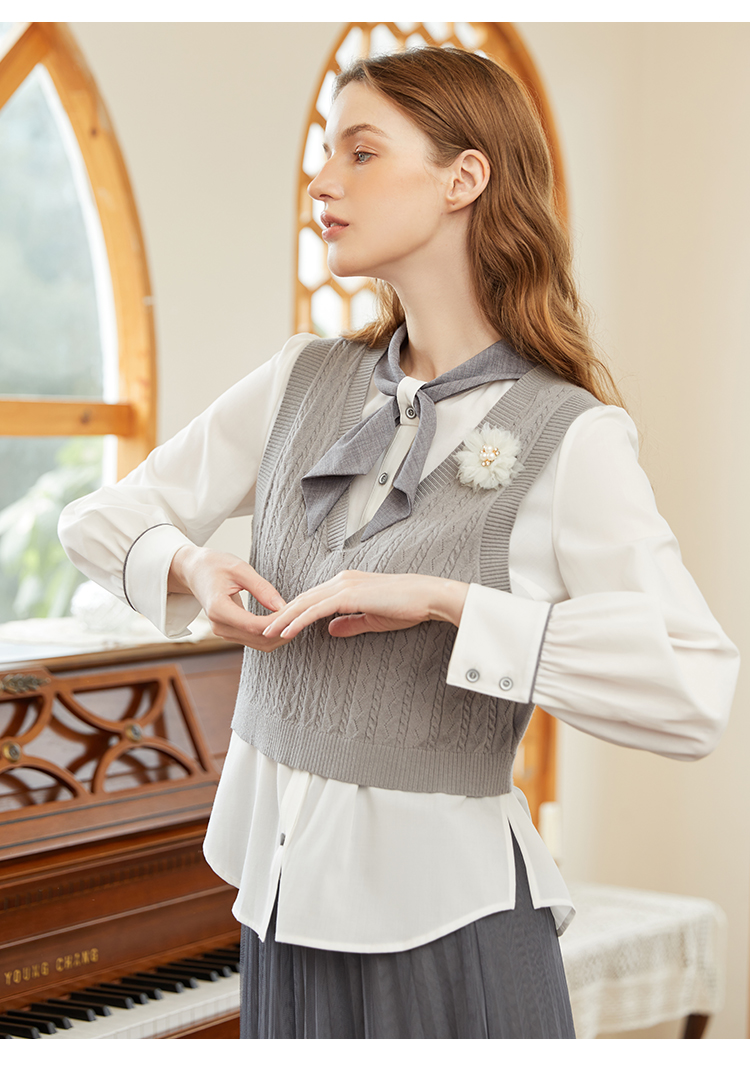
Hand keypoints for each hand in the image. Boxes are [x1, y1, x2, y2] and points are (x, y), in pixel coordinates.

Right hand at [169, 545, 290, 649]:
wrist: (195, 571)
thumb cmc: (216, 565)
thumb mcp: (240, 569)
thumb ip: (261, 588)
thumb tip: (283, 606)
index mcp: (218, 609)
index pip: (254, 625)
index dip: (277, 622)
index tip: (296, 611)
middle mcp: (218, 625)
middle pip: (259, 639)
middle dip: (283, 630)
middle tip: (302, 616)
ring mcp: (222, 632)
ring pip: (259, 644)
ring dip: (279, 635)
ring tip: (296, 618)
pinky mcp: (229, 632)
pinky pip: (254, 640)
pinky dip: (271, 634)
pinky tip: (284, 621)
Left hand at [260, 570, 468, 641]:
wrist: (427, 596)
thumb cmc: (407, 607)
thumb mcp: (373, 618)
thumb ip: (351, 623)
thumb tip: (330, 630)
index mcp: (347, 584)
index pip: (313, 599)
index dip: (294, 612)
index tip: (279, 625)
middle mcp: (342, 581)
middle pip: (303, 598)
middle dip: (281, 614)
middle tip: (262, 628)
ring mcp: (345, 586)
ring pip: (305, 603)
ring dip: (283, 618)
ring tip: (266, 632)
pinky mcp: (349, 595)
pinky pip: (317, 610)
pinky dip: (299, 621)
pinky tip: (286, 632)